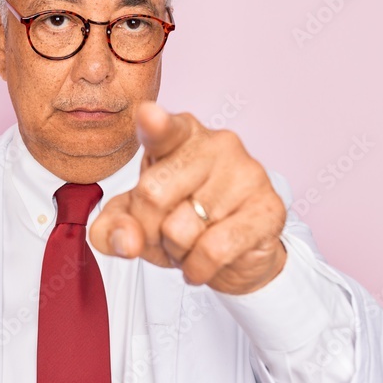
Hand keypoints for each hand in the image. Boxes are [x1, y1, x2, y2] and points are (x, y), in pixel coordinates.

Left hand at [89, 102, 286, 294]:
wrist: (234, 256)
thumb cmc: (180, 221)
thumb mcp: (135, 222)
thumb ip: (113, 227)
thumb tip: (127, 242)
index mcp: (180, 134)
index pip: (163, 129)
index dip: (154, 124)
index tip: (148, 115)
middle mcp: (216, 143)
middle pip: (152, 194)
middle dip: (147, 229)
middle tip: (164, 233)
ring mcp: (247, 172)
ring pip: (181, 229)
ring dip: (176, 252)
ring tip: (191, 243)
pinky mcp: (268, 208)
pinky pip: (214, 249)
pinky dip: (198, 267)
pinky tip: (202, 264)